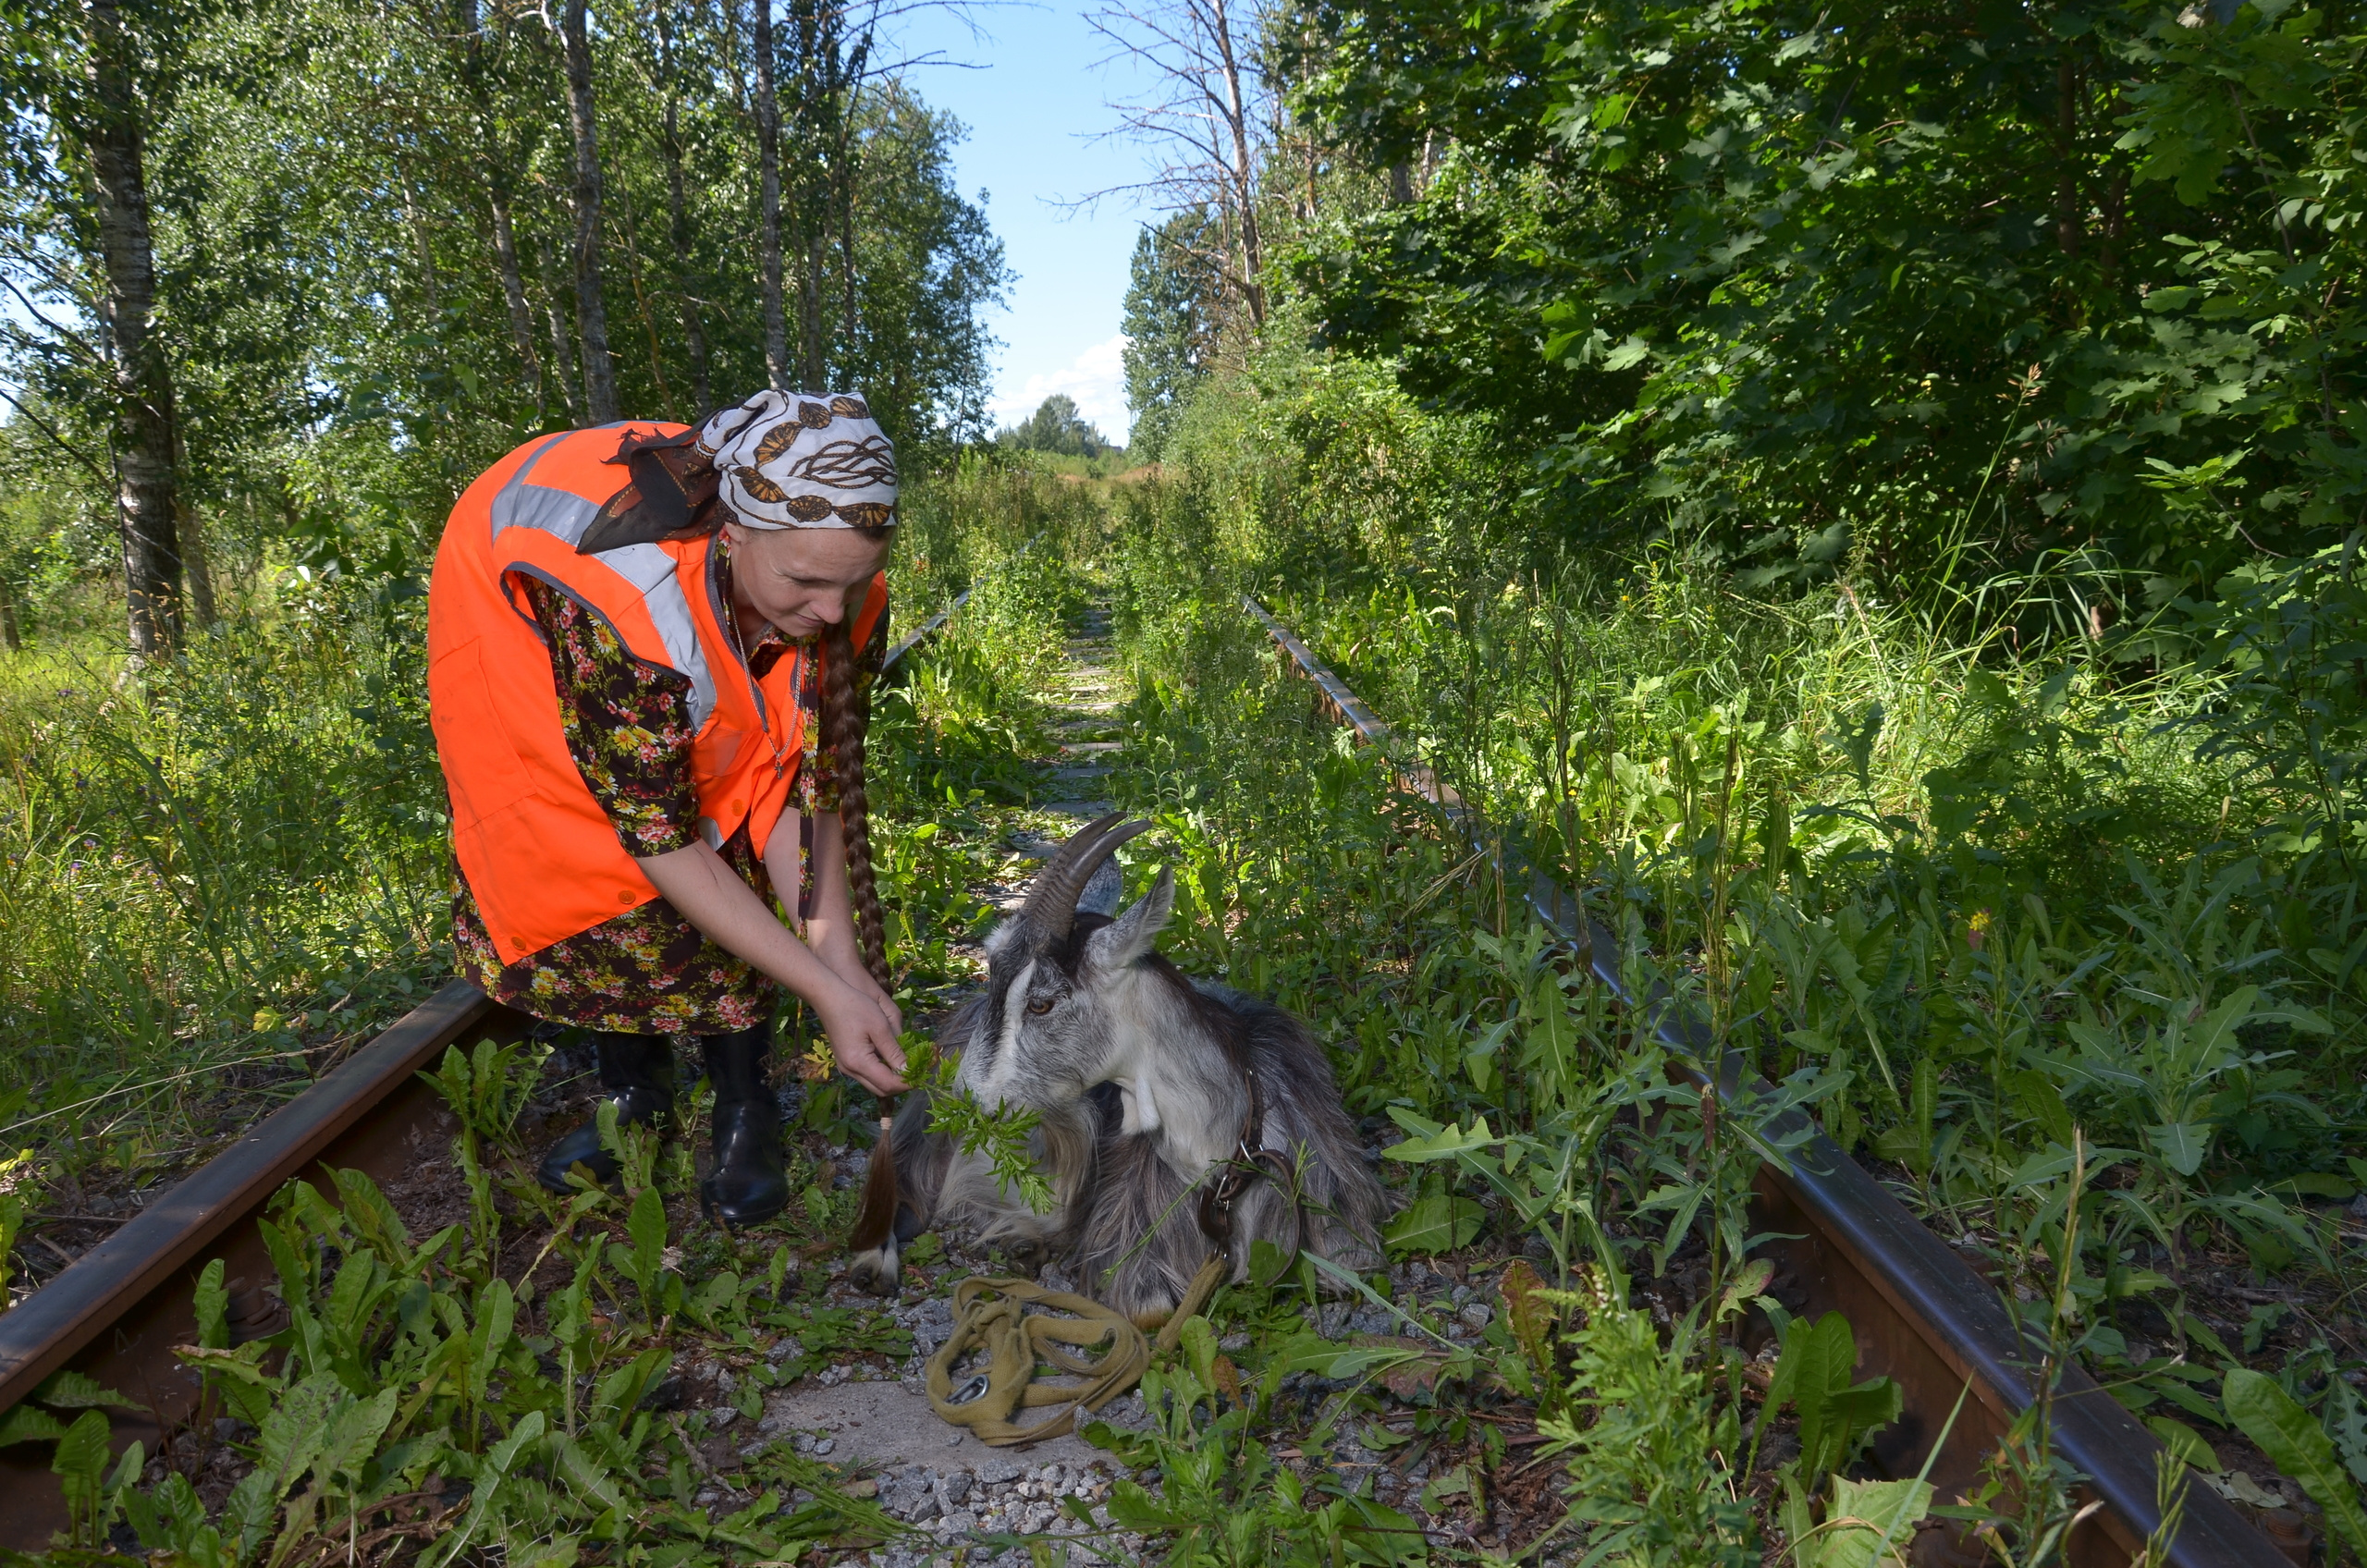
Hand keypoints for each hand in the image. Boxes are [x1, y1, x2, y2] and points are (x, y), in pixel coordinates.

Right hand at [814, 978, 906, 1093]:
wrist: (828, 997)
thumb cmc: (856, 1007)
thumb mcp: (880, 1027)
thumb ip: (894, 1052)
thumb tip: (909, 1070)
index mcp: (858, 1062)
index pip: (888, 1084)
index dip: (907, 1082)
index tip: (923, 1074)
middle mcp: (850, 1070)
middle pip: (881, 1090)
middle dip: (901, 1085)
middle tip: (917, 1071)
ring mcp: (846, 1067)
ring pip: (874, 1084)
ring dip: (892, 1079)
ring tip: (908, 1066)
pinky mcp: (846, 1061)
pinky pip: (867, 1075)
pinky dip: (882, 1073)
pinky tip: (892, 1060)